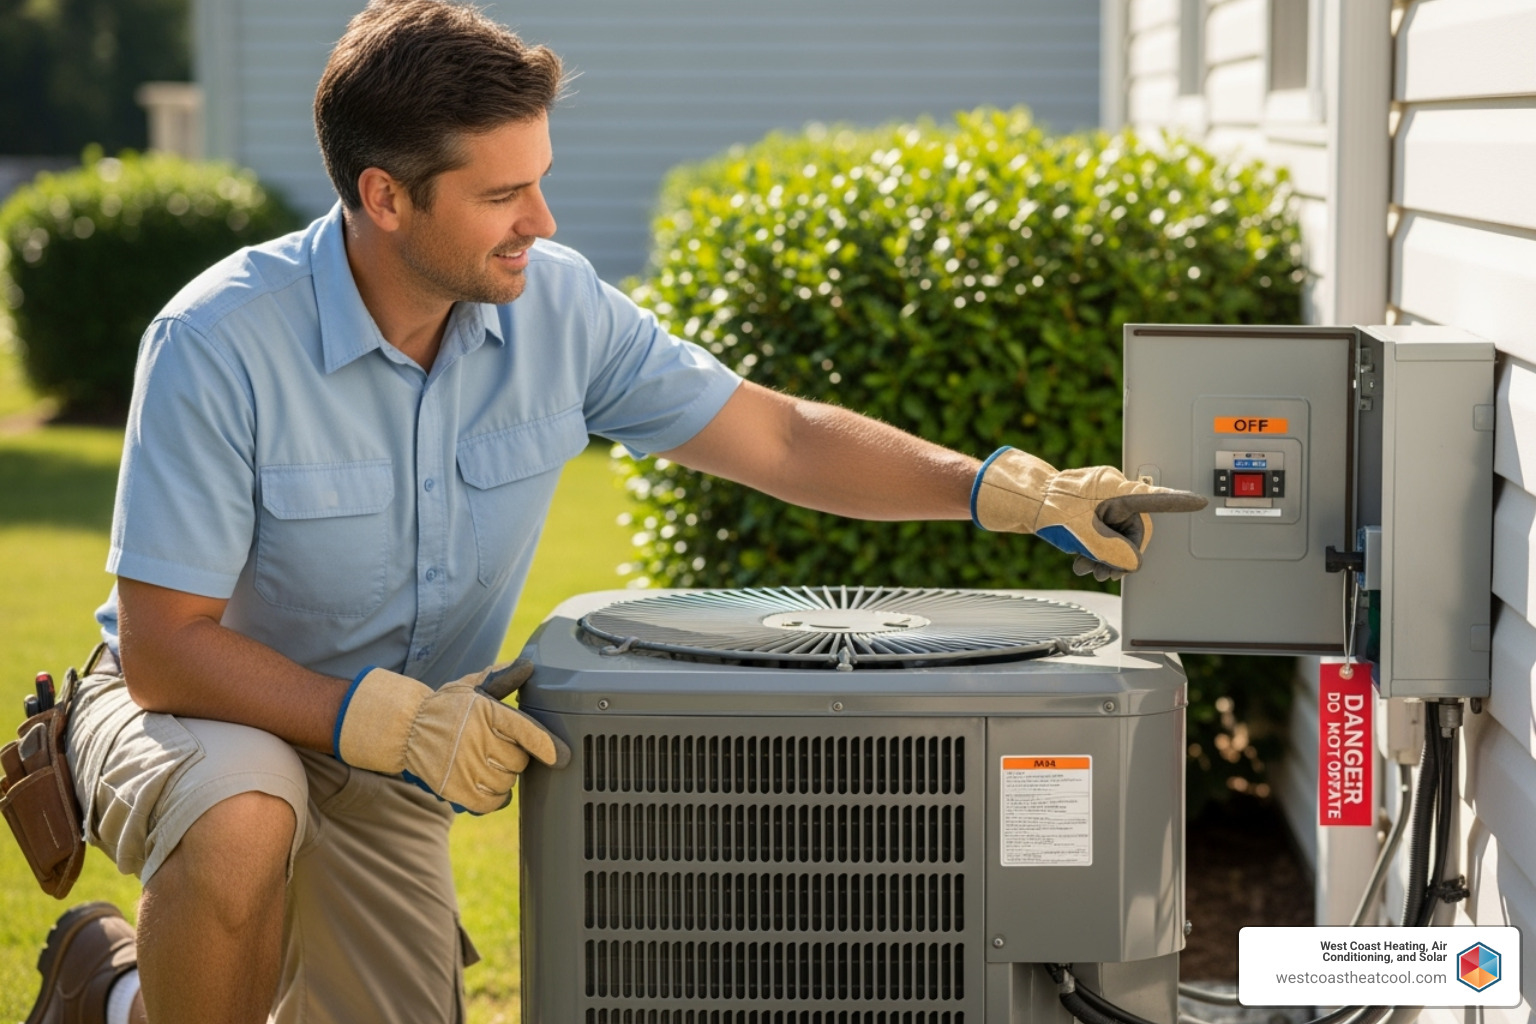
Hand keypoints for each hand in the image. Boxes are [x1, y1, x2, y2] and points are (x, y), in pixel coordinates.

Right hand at [334, 659, 568, 813]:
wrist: (407, 729)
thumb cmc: (447, 707)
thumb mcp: (472, 685)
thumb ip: (502, 677)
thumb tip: (529, 665)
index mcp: (486, 711)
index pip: (524, 729)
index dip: (546, 745)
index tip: (562, 757)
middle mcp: (477, 739)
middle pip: (519, 761)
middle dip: (516, 757)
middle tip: (500, 749)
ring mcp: (465, 766)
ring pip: (507, 782)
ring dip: (504, 777)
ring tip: (488, 764)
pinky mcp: (455, 789)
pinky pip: (491, 802)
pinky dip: (494, 797)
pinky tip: (487, 785)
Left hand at [971, 447, 1206, 579]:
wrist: (1024, 501)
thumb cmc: (1051, 508)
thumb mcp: (1085, 535)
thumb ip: (1114, 551)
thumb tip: (1133, 563)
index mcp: (1117, 490)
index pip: (1154, 497)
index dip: (1177, 502)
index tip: (1199, 502)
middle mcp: (1113, 492)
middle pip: (1133, 530)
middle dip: (1120, 554)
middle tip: (1105, 573)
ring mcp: (1103, 501)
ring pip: (1117, 535)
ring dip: (1105, 556)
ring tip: (1087, 570)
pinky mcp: (1092, 510)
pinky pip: (1104, 533)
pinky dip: (1096, 549)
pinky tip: (1082, 563)